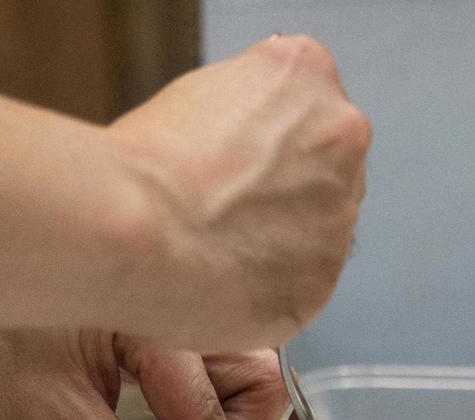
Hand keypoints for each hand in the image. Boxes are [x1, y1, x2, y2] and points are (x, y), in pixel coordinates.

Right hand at [109, 34, 370, 351]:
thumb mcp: (197, 94)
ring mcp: (339, 214)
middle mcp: (340, 138)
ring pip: (316, 231)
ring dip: (276, 242)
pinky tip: (220, 285)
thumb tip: (243, 141)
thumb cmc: (146, 163)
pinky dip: (264, 290)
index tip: (228, 162)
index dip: (258, 140)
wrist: (134, 230)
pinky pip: (298, 286)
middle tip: (221, 211)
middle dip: (281, 189)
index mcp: (306, 74)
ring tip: (213, 252)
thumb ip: (242, 111)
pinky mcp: (322, 280)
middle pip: (321, 166)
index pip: (300, 104)